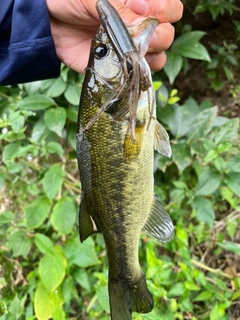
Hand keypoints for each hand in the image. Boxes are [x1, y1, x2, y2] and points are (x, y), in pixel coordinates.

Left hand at [46, 0, 182, 72]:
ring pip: (160, 56)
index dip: (162, 10)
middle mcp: (141, 26)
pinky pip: (140, 75)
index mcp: (140, 3)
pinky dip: (137, 73)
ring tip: (128, 50)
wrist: (49, 23)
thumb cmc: (71, 0)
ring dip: (150, 55)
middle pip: (168, 34)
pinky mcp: (121, 67)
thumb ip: (122, 10)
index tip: (138, 7)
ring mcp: (132, 48)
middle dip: (158, 35)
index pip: (171, 8)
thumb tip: (145, 25)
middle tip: (134, 33)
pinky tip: (123, 65)